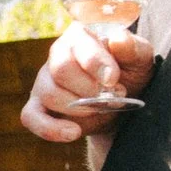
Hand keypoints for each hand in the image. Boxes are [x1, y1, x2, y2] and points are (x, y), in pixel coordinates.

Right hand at [20, 22, 155, 142]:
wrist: (120, 103)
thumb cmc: (129, 74)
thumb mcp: (140, 60)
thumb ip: (132, 48)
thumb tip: (118, 39)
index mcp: (80, 38)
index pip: (79, 46)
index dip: (95, 63)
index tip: (112, 80)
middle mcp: (56, 56)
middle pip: (61, 69)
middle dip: (89, 88)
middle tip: (113, 97)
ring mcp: (43, 82)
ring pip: (50, 94)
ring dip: (79, 108)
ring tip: (100, 110)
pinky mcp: (37, 107)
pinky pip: (30, 117)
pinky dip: (50, 128)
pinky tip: (73, 133)